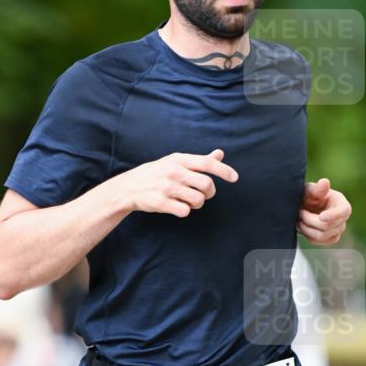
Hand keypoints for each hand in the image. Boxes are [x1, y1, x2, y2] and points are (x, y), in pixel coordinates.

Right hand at [112, 148, 238, 218]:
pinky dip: (185, 211)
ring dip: (198, 204)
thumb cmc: (158, 173)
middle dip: (210, 193)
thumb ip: (199, 160)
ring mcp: (167, 187)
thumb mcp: (176, 162)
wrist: (129, 187)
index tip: (235, 178)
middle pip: (207, 185)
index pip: (207, 164)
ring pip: (198, 200)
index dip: (224, 170)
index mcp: (179, 159)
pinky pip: (184, 211)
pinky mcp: (161, 202)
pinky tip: (178, 207)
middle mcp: (174, 172)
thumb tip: (220, 154)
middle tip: (204, 195)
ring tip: (189, 202)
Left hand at [297, 178, 351, 244]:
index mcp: (342, 204)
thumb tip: (324, 182)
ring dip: (306, 228)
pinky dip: (307, 235)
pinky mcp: (330, 239)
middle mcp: (343, 219)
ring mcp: (338, 230)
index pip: (344, 212)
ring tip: (299, 219)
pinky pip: (317, 241)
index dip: (333, 215)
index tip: (321, 216)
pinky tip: (303, 226)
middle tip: (300, 212)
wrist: (306, 207)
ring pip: (321, 236)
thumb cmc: (310, 196)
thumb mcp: (311, 190)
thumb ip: (317, 188)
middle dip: (310, 219)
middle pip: (327, 226)